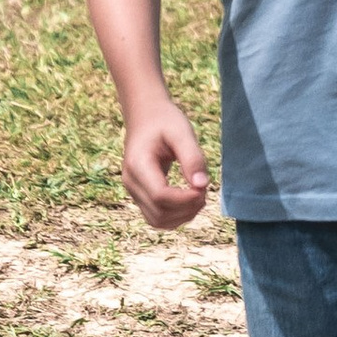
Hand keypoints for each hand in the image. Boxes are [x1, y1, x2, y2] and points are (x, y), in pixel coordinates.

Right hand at [121, 94, 211, 229]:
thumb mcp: (181, 131)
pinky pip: (156, 217)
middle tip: (205, 191)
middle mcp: (131, 182)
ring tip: (199, 197)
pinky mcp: (140, 195)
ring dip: (182, 216)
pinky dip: (175, 216)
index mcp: (138, 165)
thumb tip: (203, 185)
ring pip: (157, 220)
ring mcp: (133, 191)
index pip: (160, 196)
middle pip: (158, 213)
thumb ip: (192, 157)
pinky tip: (190, 201)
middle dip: (186, 208)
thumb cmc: (164, 120)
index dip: (185, 199)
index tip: (204, 188)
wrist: (145, 116)